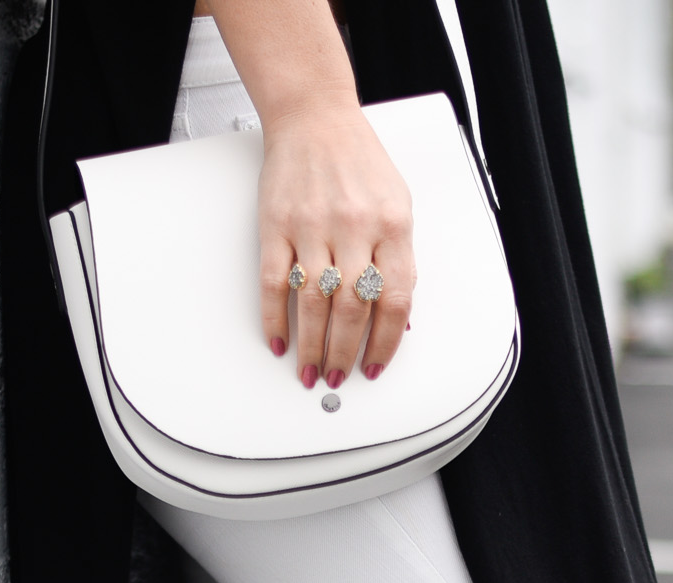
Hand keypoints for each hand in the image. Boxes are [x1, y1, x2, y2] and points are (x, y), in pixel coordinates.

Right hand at [256, 103, 415, 386]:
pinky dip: (274, 320)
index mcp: (392, 223)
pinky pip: (275, 284)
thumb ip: (398, 258)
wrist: (314, 117)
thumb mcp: (397, 203)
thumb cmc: (357, 160)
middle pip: (352, 309)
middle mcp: (353, 227)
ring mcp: (312, 228)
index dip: (385, 342)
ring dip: (312, 347)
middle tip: (338, 376)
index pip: (394, 300)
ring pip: (314, 305)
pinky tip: (278, 341)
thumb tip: (398, 316)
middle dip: (345, 354)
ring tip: (310, 371)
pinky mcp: (276, 227)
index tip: (375, 366)